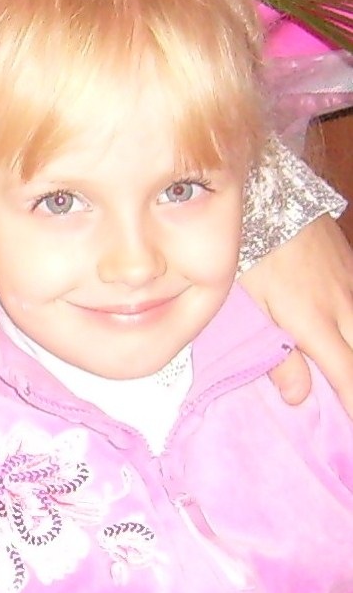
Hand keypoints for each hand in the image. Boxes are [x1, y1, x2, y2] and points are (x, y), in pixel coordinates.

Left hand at [239, 213, 352, 415]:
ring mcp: (351, 284)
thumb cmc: (250, 250)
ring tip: (347, 367)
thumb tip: (298, 398)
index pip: (349, 377)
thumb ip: (277, 353)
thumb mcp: (251, 304)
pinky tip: (347, 328)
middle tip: (351, 400)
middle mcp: (342, 307)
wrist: (268, 192)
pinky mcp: (351, 265)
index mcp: (314, 322)